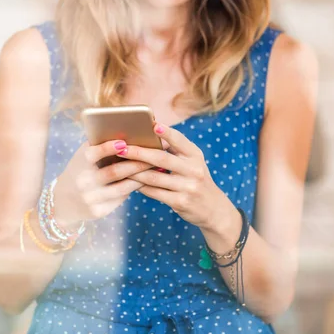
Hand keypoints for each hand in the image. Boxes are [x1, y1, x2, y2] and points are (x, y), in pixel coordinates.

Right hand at [52, 140, 152, 228]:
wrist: (63, 202)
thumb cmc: (79, 171)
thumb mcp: (82, 158)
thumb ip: (98, 147)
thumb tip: (128, 133)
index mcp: (79, 164)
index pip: (93, 154)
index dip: (108, 148)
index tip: (124, 143)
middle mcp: (83, 182)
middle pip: (114, 172)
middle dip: (137, 163)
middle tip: (154, 156)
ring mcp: (90, 198)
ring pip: (122, 188)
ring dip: (140, 178)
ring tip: (155, 169)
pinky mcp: (98, 211)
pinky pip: (121, 199)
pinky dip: (134, 189)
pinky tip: (146, 182)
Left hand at [119, 123, 235, 230]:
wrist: (213, 209)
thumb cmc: (196, 180)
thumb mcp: (193, 162)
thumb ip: (176, 150)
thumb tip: (149, 135)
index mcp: (195, 156)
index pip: (180, 141)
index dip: (167, 133)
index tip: (153, 125)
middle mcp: (193, 170)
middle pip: (162, 158)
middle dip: (139, 152)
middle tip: (121, 148)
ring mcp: (187, 187)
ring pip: (154, 177)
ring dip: (134, 171)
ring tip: (119, 165)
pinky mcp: (180, 202)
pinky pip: (154, 192)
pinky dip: (140, 186)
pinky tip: (129, 181)